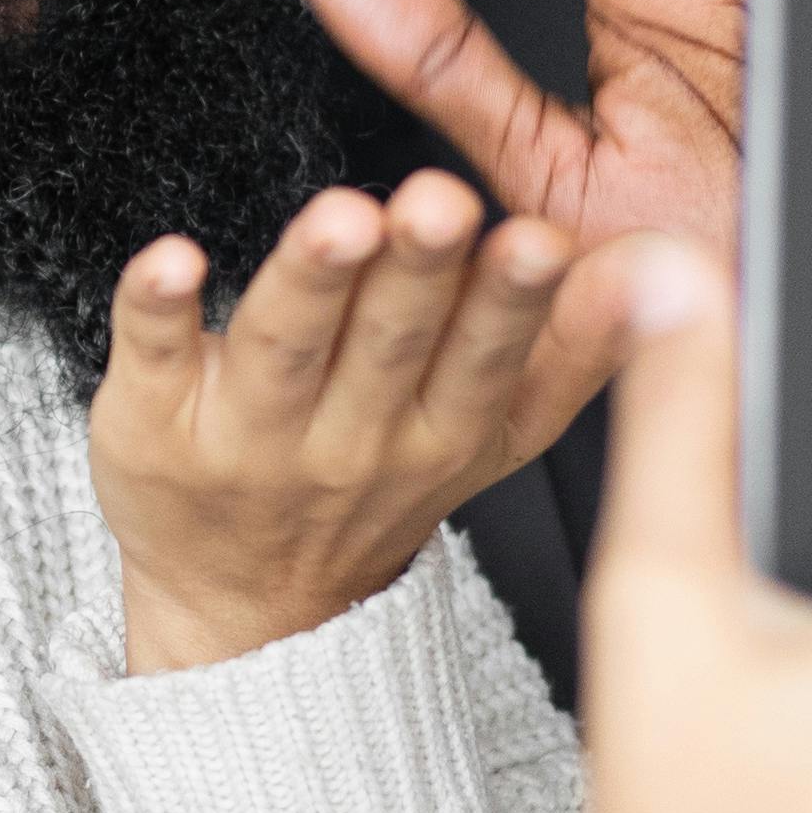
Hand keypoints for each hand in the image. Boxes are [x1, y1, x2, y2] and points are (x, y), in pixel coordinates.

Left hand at [92, 167, 634, 669]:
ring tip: (339, 217)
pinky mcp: (146, 422)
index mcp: (438, 435)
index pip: (482, 366)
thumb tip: (665, 270)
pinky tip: (170, 260)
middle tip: (440, 203)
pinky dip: (156, 308)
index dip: (512, 305)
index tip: (539, 242)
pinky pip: (146, 358)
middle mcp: (346, 442)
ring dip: (310, 277)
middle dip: (419, 271)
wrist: (246, 609)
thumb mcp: (490, 439)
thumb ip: (571, 355)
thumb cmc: (371, 485)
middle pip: (385, 347)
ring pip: (279, 348)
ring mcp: (242, 437)